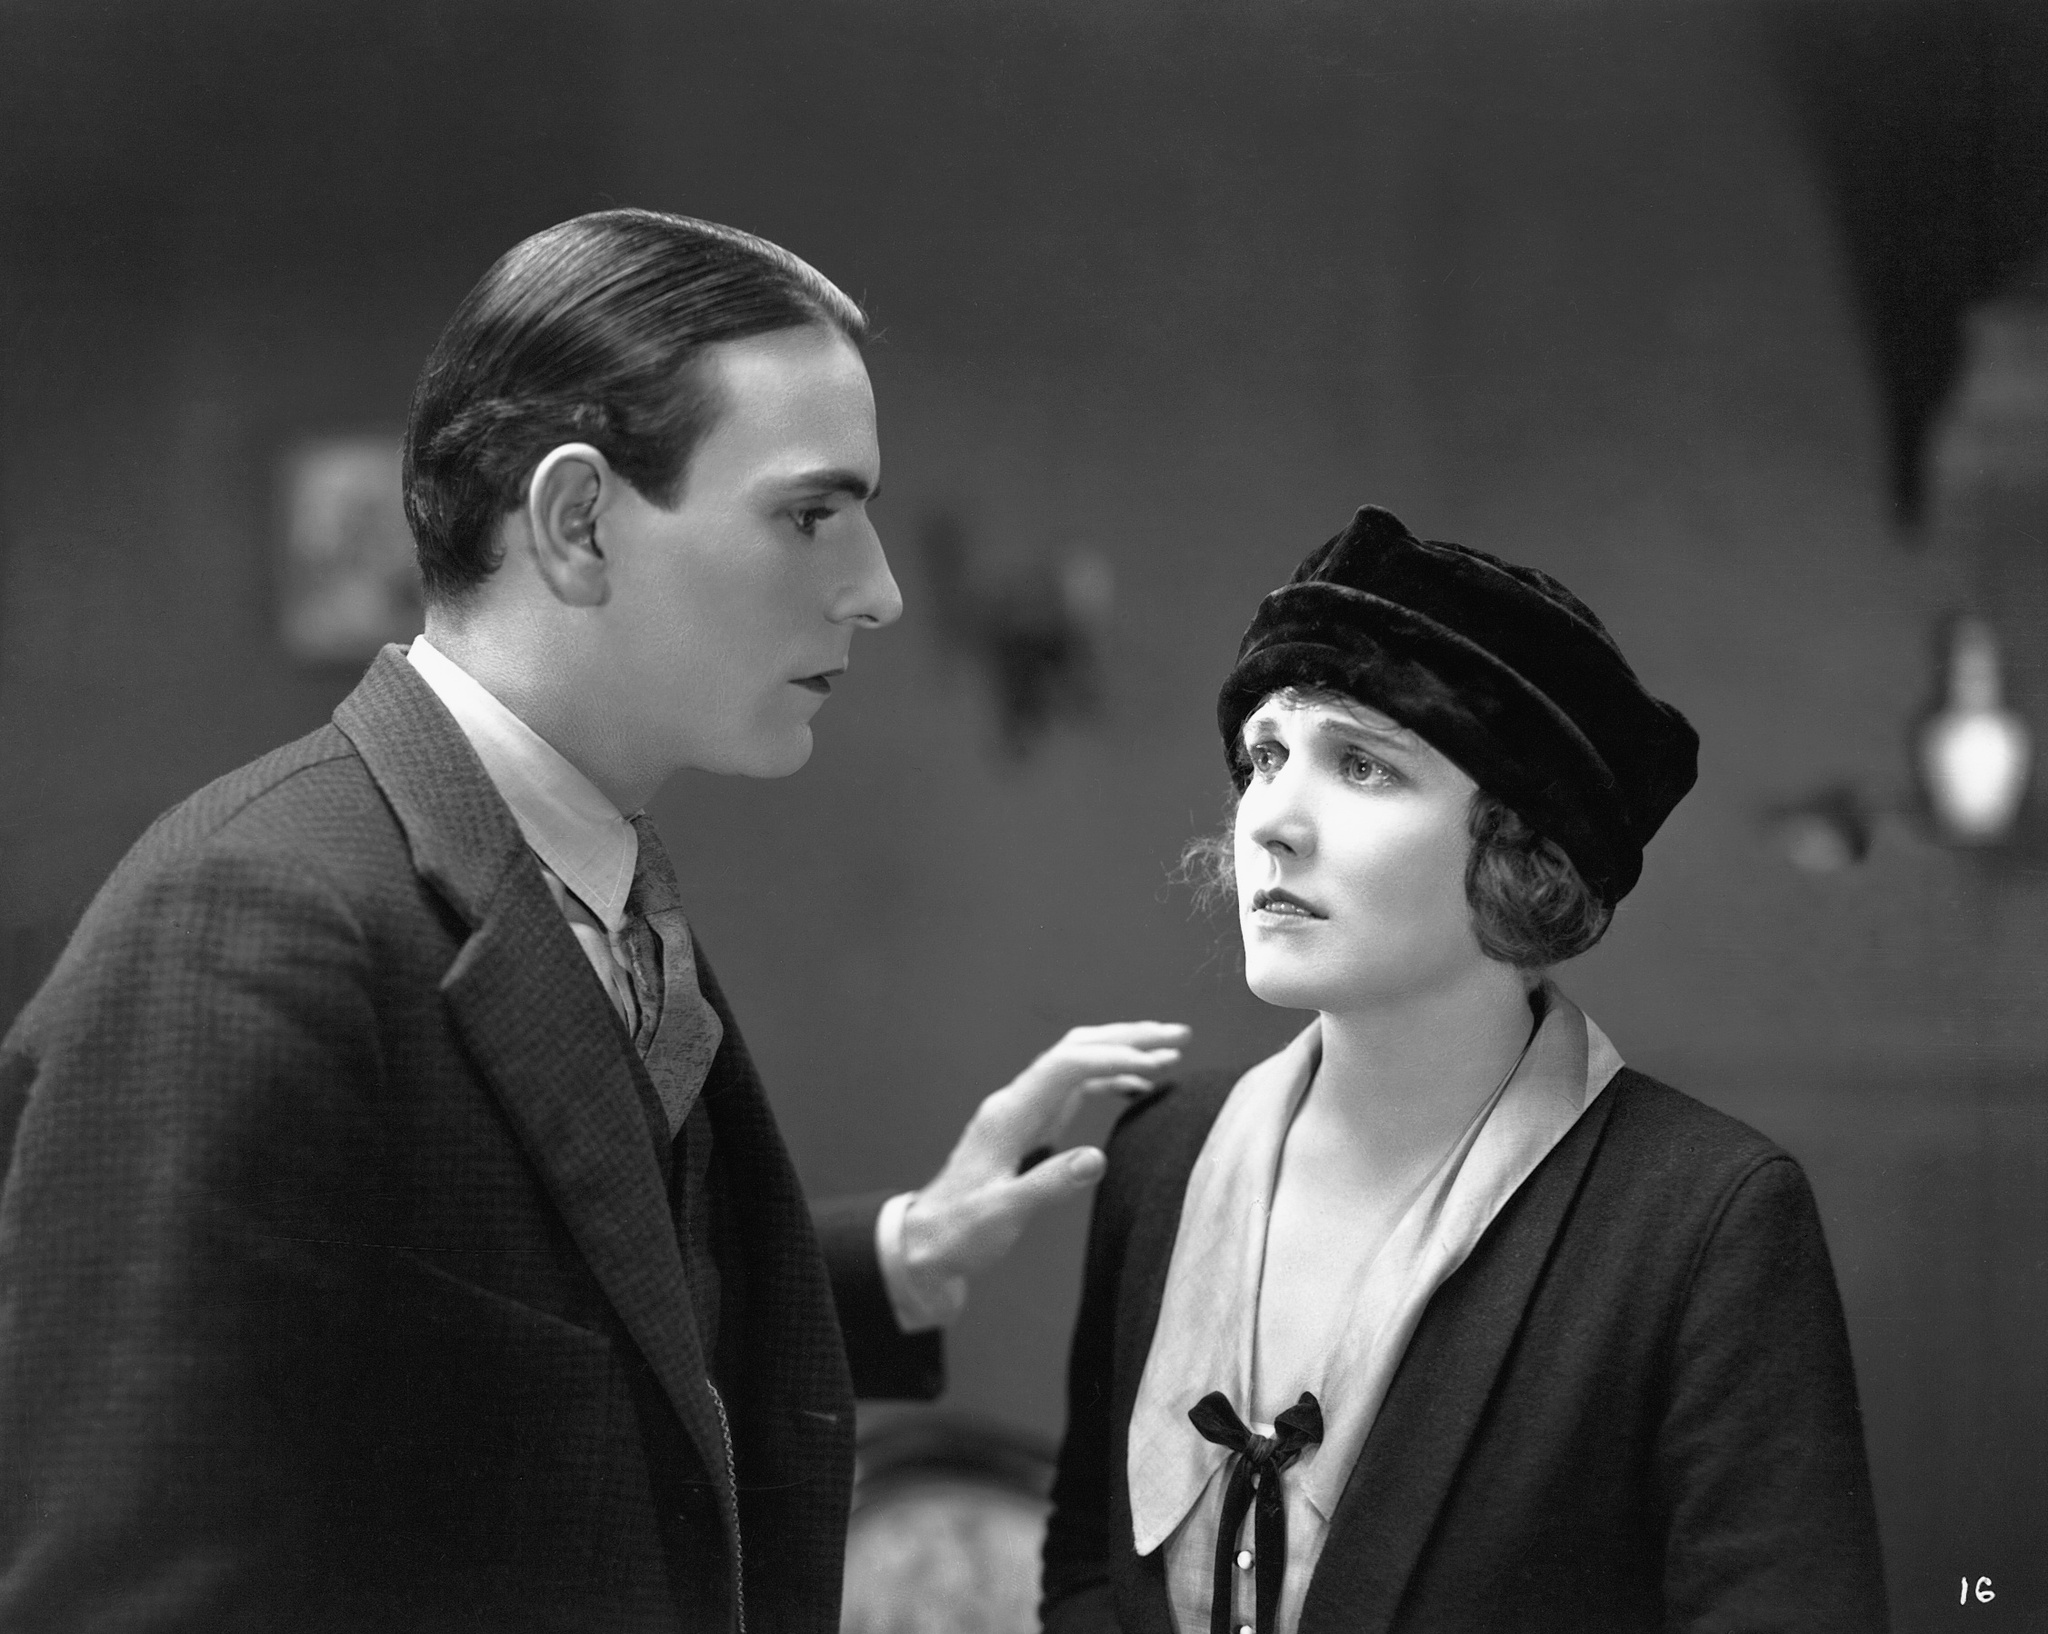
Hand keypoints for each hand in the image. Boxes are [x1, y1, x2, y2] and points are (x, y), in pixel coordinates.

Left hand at [900, 1022, 1189, 1297]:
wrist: (928, 1246)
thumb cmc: (958, 1231)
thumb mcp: (1003, 1214)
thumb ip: (1049, 1185)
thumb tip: (1096, 1158)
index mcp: (1009, 1115)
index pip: (1066, 1066)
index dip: (1113, 1056)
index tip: (1158, 1061)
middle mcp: (1016, 1104)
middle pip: (1074, 1051)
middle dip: (1126, 1037)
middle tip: (1176, 1035)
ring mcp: (1023, 1114)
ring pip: (1077, 1066)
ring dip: (1121, 1053)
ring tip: (1168, 1053)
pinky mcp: (1029, 1130)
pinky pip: (1073, 1091)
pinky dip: (1107, 1081)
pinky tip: (1134, 1087)